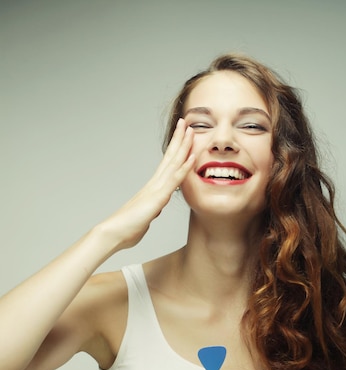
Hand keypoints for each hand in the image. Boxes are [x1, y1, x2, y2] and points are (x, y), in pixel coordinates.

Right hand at [102, 118, 194, 250]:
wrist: (114, 233)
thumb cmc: (127, 229)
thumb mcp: (145, 217)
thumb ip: (151, 210)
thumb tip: (154, 209)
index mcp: (152, 188)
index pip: (166, 164)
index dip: (175, 149)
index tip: (181, 136)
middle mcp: (154, 184)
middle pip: (169, 157)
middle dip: (179, 139)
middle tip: (185, 122)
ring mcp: (156, 189)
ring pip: (173, 163)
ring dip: (183, 146)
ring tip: (190, 129)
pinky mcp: (158, 198)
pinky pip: (175, 180)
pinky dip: (184, 167)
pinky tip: (193, 156)